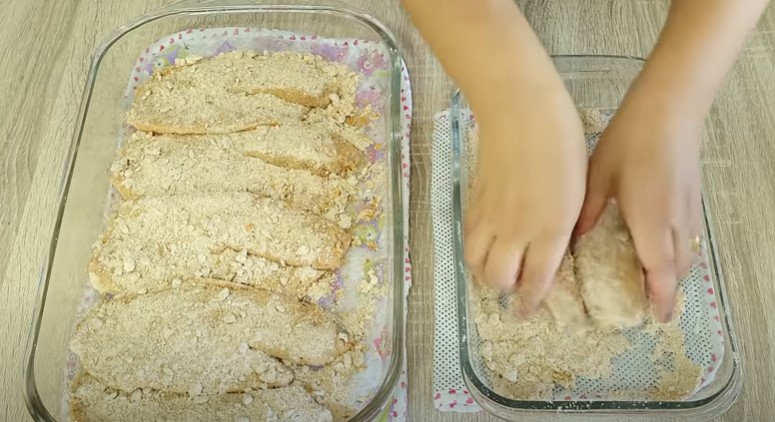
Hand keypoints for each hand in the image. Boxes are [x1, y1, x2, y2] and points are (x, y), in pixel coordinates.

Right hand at [464, 81, 586, 316]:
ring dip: (484, 273)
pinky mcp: (473, 201)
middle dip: (505, 290)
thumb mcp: (578, 189)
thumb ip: (565, 224)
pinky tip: (482, 244)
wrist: (519, 110)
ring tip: (494, 270)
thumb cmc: (560, 142)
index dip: (530, 301)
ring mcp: (489, 216)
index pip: (535, 281)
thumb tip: (556, 245)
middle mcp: (515, 231)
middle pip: (498, 279)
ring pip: (475, 262)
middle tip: (514, 289)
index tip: (528, 311)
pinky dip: (473, 249)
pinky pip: (467, 237)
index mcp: (549, 230)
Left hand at [575, 88, 701, 322]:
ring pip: (687, 253)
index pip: (659, 272)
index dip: (660, 298)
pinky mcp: (692, 197)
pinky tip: (661, 247)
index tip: (656, 318)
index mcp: (651, 221)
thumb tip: (573, 238)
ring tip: (654, 281)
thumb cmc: (631, 140)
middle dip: (666, 289)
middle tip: (649, 303)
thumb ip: (587, 211)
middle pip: (677, 268)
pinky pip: (689, 237)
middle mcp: (675, 221)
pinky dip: (678, 252)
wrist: (670, 108)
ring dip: (673, 272)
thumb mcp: (598, 176)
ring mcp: (688, 209)